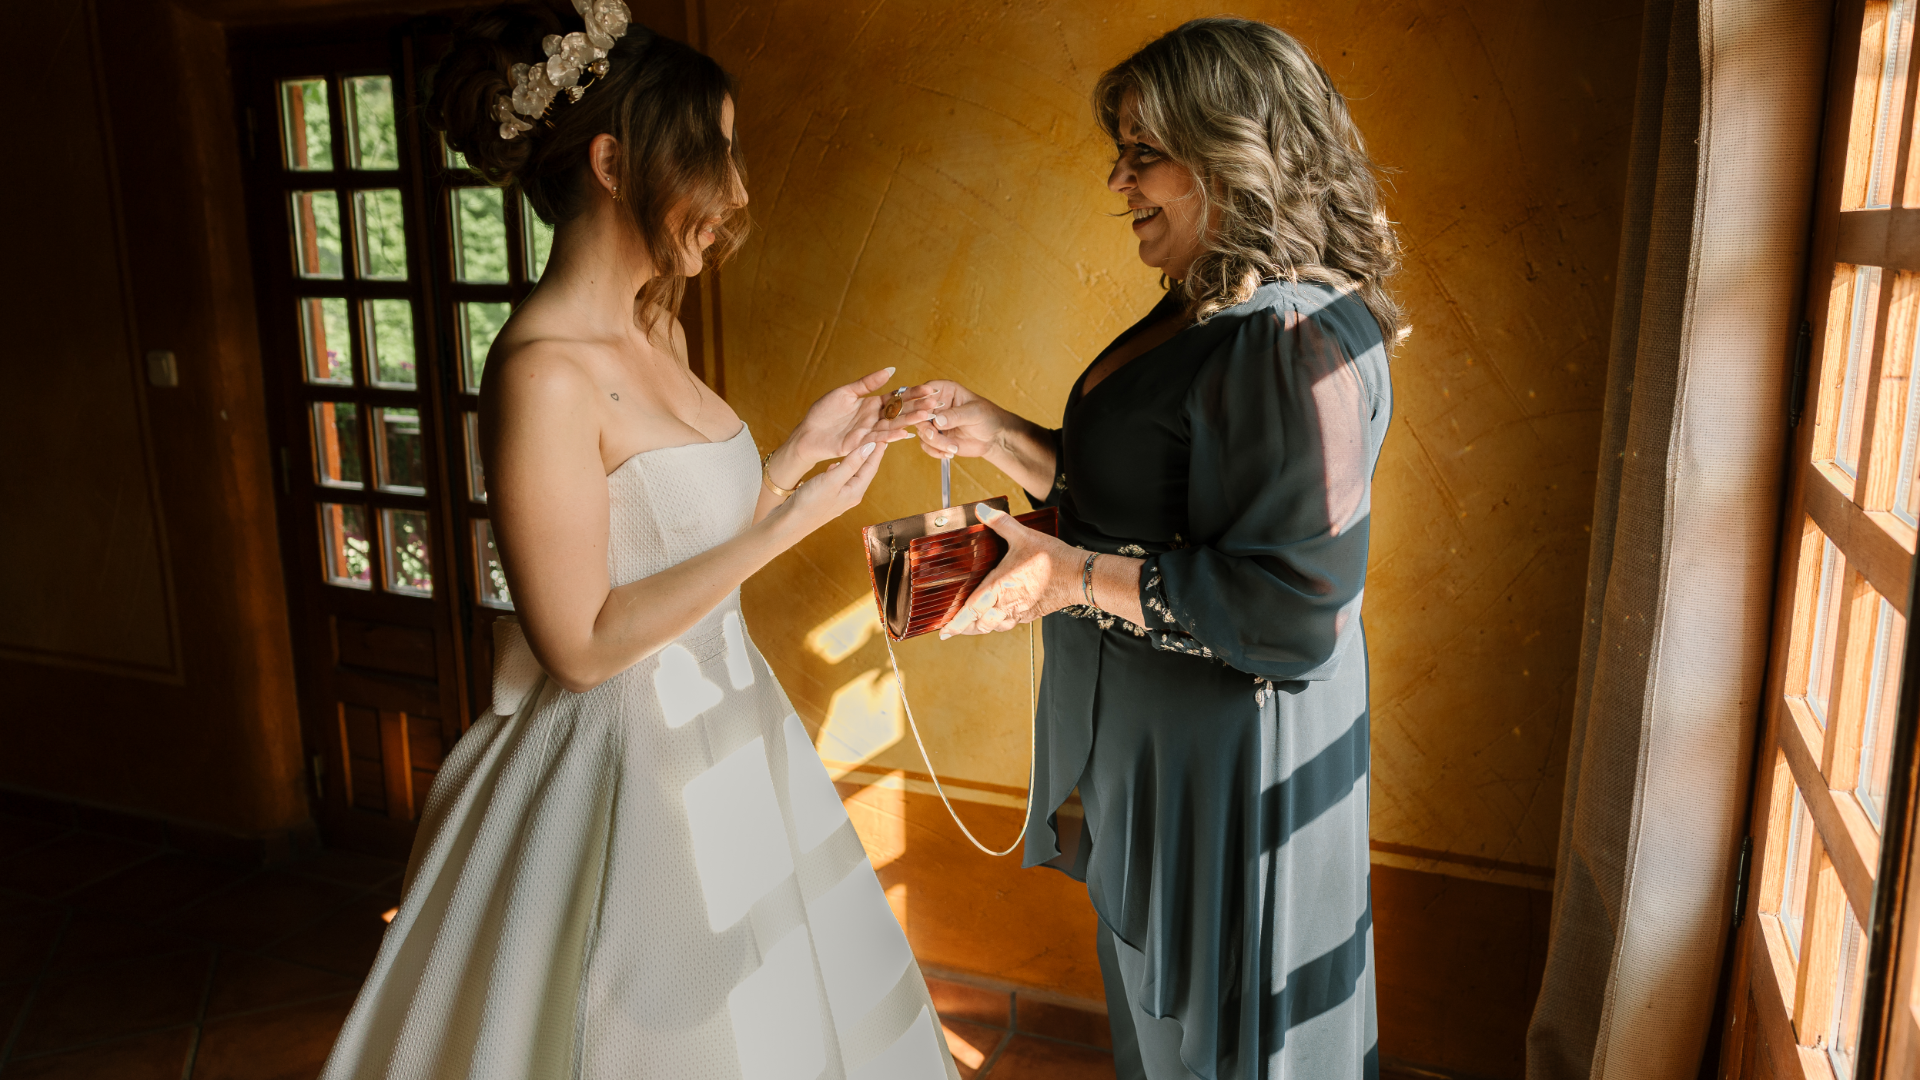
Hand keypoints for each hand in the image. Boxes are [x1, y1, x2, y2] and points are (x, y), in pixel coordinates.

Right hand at [770, 440, 889, 535]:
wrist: (788, 524)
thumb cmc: (809, 503)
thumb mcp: (832, 481)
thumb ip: (851, 464)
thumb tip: (870, 447)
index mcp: (855, 491)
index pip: (871, 467)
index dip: (877, 450)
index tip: (883, 435)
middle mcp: (850, 495)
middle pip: (864, 471)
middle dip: (870, 454)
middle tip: (875, 437)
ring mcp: (839, 497)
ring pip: (852, 474)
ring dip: (856, 460)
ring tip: (859, 446)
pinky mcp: (827, 497)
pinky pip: (839, 479)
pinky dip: (841, 468)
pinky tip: (835, 464)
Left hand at [782, 367, 917, 469]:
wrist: (807, 433)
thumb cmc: (824, 412)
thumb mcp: (846, 392)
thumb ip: (868, 383)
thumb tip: (891, 370)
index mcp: (872, 404)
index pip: (897, 398)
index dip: (913, 394)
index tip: (930, 389)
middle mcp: (873, 418)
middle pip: (899, 412)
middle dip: (917, 407)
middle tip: (936, 403)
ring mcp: (868, 432)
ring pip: (893, 426)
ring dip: (909, 421)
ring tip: (926, 416)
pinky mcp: (859, 444)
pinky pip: (877, 439)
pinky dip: (891, 437)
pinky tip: (905, 433)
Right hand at [877, 380, 1009, 460]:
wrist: (994, 437)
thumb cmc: (988, 417)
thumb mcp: (975, 412)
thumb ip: (956, 415)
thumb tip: (937, 420)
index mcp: (945, 391)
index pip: (925, 391)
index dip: (921, 400)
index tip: (927, 412)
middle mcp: (936, 406)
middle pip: (917, 413)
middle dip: (924, 425)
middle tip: (934, 434)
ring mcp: (934, 422)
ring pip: (921, 431)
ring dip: (934, 442)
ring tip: (952, 447)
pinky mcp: (935, 437)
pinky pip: (926, 445)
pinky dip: (935, 451)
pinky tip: (950, 452)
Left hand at [941, 503, 1081, 637]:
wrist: (1079, 575)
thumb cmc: (1051, 557)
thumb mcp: (1024, 535)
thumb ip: (1000, 523)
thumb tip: (981, 510)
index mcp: (999, 586)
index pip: (971, 610)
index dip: (956, 622)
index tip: (943, 631)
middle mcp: (1006, 603)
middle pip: (979, 624)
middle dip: (964, 628)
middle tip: (952, 629)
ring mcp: (1020, 611)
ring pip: (994, 627)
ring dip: (980, 628)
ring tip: (971, 626)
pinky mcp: (1031, 614)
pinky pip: (1010, 624)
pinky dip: (998, 624)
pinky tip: (997, 619)